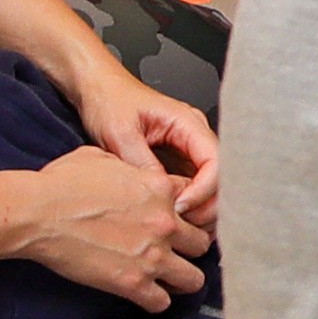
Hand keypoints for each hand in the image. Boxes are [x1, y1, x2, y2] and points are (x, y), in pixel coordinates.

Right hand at [11, 144, 205, 309]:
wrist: (38, 212)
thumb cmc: (62, 183)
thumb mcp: (105, 158)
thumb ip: (132, 169)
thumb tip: (134, 175)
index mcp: (161, 189)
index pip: (197, 204)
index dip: (187, 214)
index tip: (176, 222)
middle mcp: (166, 223)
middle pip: (202, 243)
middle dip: (188, 248)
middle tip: (173, 252)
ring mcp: (152, 255)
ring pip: (194, 279)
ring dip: (181, 279)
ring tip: (166, 278)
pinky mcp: (133, 283)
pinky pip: (162, 303)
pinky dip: (155, 301)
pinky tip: (145, 294)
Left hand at [75, 63, 220, 234]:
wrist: (96, 90)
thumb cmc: (109, 101)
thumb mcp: (120, 133)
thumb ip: (143, 164)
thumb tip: (161, 196)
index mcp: (188, 123)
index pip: (216, 162)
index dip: (203, 190)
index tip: (179, 208)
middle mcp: (195, 136)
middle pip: (221, 178)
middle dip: (207, 205)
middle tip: (183, 227)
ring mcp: (188, 150)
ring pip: (210, 186)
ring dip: (200, 210)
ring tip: (179, 228)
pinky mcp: (178, 162)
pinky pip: (193, 187)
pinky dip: (189, 206)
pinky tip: (174, 221)